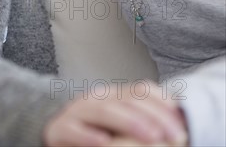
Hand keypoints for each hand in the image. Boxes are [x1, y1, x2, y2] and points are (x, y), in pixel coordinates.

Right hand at [43, 82, 187, 146]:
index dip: (163, 104)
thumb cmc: (92, 131)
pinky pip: (74, 130)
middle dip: (153, 116)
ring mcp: (77, 111)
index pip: (141, 90)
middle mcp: (96, 98)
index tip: (182, 124)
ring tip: (151, 136)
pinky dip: (89, 136)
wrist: (50, 131)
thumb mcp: (117, 121)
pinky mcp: (59, 128)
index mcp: (113, 94)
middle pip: (127, 100)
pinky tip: (104, 143)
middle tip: (173, 134)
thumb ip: (140, 117)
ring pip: (103, 110)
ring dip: (129, 122)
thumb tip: (176, 121)